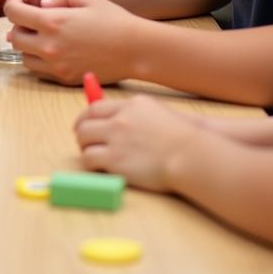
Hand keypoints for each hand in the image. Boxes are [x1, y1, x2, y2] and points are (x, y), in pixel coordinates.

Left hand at [3, 0, 140, 84]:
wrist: (136, 49)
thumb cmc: (113, 19)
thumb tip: (40, 5)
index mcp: (53, 22)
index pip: (13, 13)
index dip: (14, 6)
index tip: (23, 5)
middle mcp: (49, 46)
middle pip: (14, 37)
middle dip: (20, 27)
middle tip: (35, 22)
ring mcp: (56, 65)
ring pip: (24, 57)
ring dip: (28, 46)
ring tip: (45, 37)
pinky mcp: (63, 78)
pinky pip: (38, 71)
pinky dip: (39, 61)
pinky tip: (55, 51)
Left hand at [74, 94, 198, 191]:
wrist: (191, 155)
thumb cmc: (181, 140)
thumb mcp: (157, 114)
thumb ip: (135, 115)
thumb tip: (115, 120)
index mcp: (131, 105)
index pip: (96, 107)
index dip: (85, 118)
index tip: (83, 126)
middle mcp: (120, 119)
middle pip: (86, 123)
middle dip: (82, 134)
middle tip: (85, 144)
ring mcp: (116, 138)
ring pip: (84, 140)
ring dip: (85, 149)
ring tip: (93, 157)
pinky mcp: (115, 159)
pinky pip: (89, 159)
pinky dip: (90, 164)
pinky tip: (99, 168)